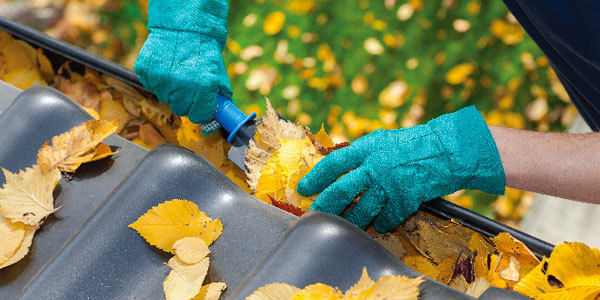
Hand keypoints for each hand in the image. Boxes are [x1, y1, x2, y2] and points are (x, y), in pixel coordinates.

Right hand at [134, 0, 232, 129]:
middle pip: (180, 110)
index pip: (199, 116)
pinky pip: (151, 85)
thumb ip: (219, 97)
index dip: (201, 111)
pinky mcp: (146, 71)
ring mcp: (161, 79)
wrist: (185, 25)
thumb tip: (218, 118)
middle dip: (185, 101)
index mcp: (203, 87)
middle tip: (188, 86)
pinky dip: (157, 79)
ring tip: (177, 72)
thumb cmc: (204, 50)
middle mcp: (181, 86)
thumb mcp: (218, 73)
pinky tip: (166, 66)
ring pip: (165, 98)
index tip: (200, 106)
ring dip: (171, 90)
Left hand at [297, 106, 504, 231]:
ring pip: (362, 211)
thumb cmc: (412, 145)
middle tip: (314, 215)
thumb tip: (337, 170)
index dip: (316, 177)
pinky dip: (380, 224)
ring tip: (342, 226)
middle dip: (325, 206)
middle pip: (342, 191)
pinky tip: (379, 224)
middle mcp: (376, 166)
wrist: (447, 150)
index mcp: (368, 147)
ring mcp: (390, 184)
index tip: (304, 189)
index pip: (334, 164)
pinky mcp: (405, 200)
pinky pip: (386, 220)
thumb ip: (360, 155)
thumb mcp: (382, 141)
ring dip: (350, 221)